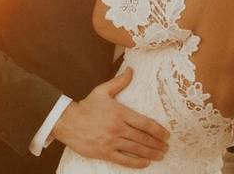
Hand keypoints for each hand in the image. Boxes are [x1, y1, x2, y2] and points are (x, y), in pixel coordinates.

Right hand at [52, 68, 169, 167]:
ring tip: (160, 155)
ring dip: (151, 153)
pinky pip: (124, 160)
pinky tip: (145, 163)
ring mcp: (111, 141)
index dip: (158, 130)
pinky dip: (136, 163)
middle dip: (157, 143)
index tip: (166, 134)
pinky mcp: (104, 152)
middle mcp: (118, 128)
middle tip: (166, 147)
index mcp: (120, 112)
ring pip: (136, 149)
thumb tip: (131, 70)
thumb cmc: (86, 106)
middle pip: (143, 137)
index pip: (144, 122)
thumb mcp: (102, 91)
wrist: (67, 121)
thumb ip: (119, 82)